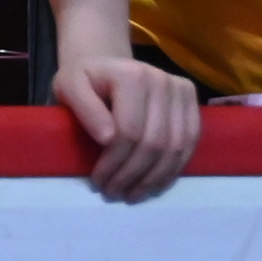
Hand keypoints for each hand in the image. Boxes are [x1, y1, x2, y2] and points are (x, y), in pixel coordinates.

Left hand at [52, 53, 197, 201]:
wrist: (105, 65)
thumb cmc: (84, 80)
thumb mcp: (68, 86)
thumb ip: (83, 108)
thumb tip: (108, 138)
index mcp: (131, 74)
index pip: (129, 130)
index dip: (115, 162)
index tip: (98, 181)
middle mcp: (163, 80)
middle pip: (154, 142)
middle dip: (133, 174)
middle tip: (114, 193)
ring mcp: (182, 92)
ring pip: (175, 148)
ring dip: (153, 178)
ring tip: (132, 194)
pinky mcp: (193, 105)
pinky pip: (188, 145)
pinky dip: (171, 170)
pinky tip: (153, 185)